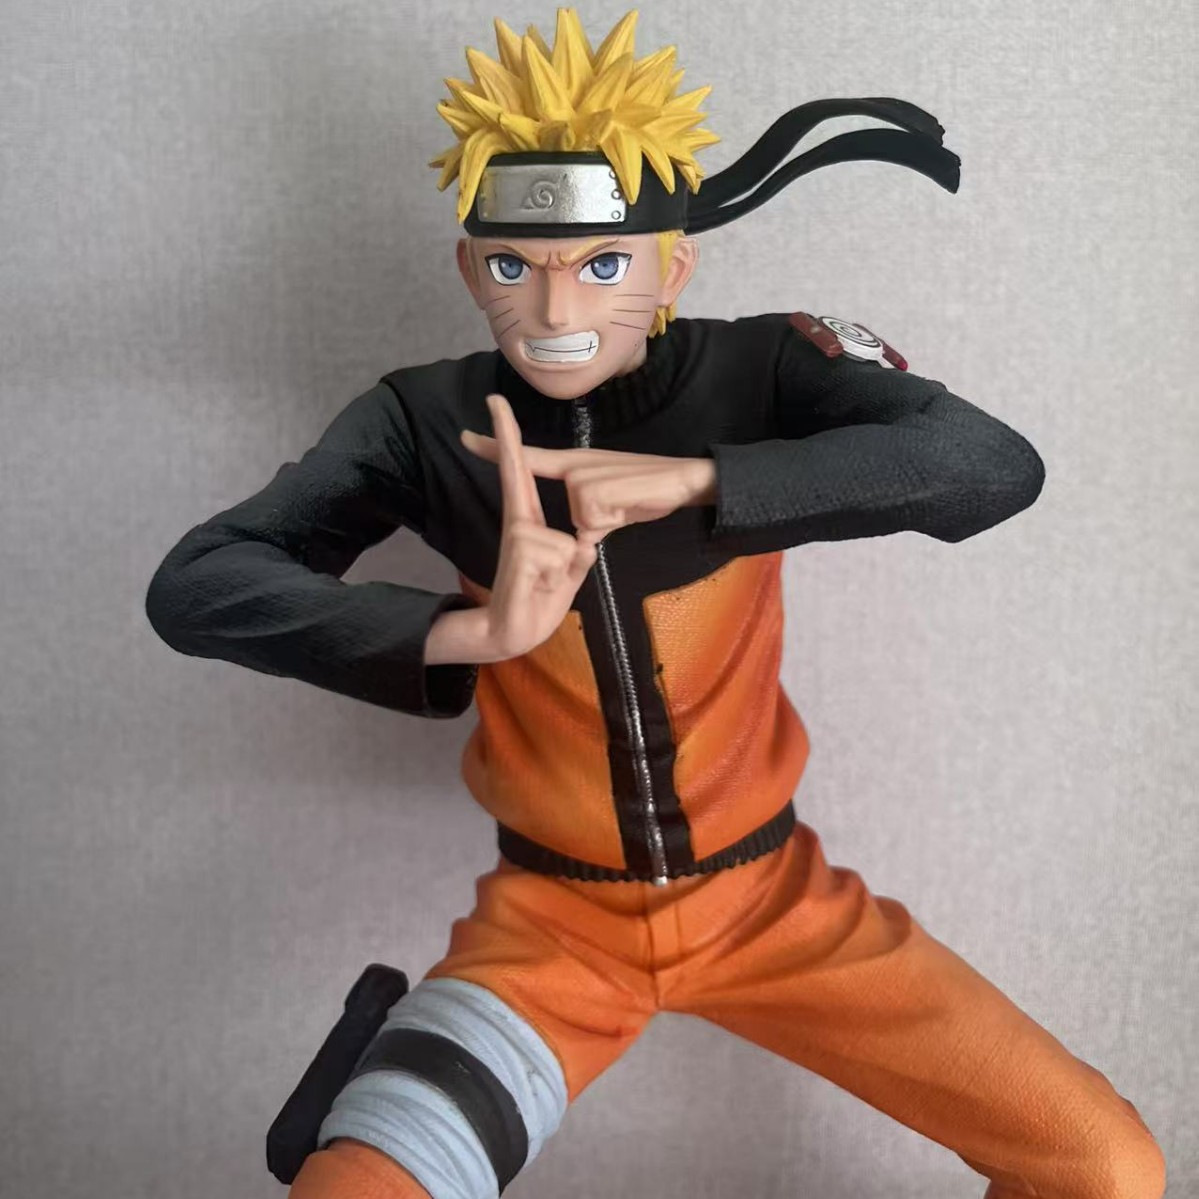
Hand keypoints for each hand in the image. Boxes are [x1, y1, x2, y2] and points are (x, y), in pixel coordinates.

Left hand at [460, 425, 716, 541]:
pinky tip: (629, 508)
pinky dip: (612, 526)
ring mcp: (583, 475)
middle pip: (566, 512)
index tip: (466, 438)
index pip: (529, 457)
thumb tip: (580, 539)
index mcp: (576, 466)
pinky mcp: (593, 489)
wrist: (686, 478)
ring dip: (604, 527)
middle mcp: (576, 465)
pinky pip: (591, 526)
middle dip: (588, 523)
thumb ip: (591, 519)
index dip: (496, 447)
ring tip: (627, 508)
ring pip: (578, 523)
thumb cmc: (653, 492)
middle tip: (610, 502)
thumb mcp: (613, 508)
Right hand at [477, 394, 597, 660]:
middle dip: (506, 435)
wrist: (509, 635)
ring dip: (566, 568)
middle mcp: (519, 524)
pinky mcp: (520, 553)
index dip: (511, 440)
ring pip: (564, 538)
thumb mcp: (568, 575)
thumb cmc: (538, 604)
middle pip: (515, 471)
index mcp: (530, 523)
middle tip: (494, 396)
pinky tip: (541, 587)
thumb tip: (583, 542)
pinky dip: (562, 576)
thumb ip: (576, 558)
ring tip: (546, 584)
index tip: (497, 406)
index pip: (523, 473)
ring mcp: (518, 537)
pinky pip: (562, 554)